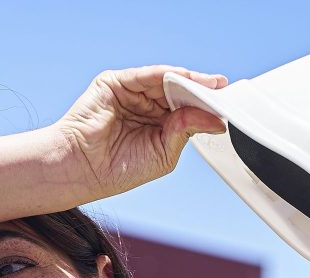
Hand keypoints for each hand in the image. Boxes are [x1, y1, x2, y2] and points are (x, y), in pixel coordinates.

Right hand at [52, 65, 228, 202]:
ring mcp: (131, 92)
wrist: (82, 169)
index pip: (186, 109)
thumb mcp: (164, 152)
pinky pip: (147, 75)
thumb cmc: (116, 169)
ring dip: (189, 81)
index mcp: (158, 125)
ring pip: (167, 80)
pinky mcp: (116, 82)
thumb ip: (186, 130)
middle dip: (202, 91)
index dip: (206, 106)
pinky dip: (168, 76)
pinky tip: (185, 81)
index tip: (227, 105)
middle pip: (180, 91)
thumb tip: (215, 119)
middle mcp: (146, 106)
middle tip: (222, 91)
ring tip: (209, 86)